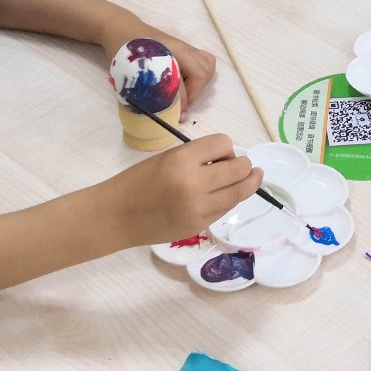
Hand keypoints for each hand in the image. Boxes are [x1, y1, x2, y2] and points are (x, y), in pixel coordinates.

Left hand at [104, 28, 215, 113]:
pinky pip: (205, 60)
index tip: (177, 116)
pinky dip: (203, 73)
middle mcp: (180, 49)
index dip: (180, 104)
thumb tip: (160, 113)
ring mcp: (185, 47)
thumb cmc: (125, 53)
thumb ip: (145, 94)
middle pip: (201, 74)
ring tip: (187, 93)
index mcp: (165, 55)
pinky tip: (189, 81)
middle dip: (194, 94)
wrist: (122, 29)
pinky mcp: (186, 47)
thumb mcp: (130, 75)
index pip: (180, 83)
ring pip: (207, 66)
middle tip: (181, 104)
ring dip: (200, 84)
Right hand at [104, 133, 262, 246]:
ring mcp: (199, 209)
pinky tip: (228, 195)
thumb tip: (228, 160)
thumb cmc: (137, 181)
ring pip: (239, 192)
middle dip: (245, 165)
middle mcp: (194, 184)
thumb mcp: (167, 158)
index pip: (223, 143)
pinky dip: (230, 200)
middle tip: (245, 165)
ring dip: (248, 183)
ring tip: (253, 176)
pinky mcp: (199, 226)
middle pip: (238, 169)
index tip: (221, 152)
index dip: (225, 146)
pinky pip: (225, 209)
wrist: (117, 216)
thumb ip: (197, 157)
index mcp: (182, 160)